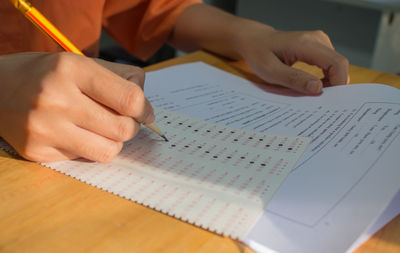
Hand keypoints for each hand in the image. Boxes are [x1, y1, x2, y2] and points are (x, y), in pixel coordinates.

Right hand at [0, 52, 153, 161]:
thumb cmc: (44, 74)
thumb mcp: (79, 62)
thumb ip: (118, 77)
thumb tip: (146, 105)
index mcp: (71, 69)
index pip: (129, 99)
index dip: (145, 109)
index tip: (146, 113)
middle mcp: (56, 99)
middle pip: (122, 129)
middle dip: (132, 127)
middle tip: (125, 121)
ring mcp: (44, 129)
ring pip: (108, 151)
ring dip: (113, 142)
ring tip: (102, 129)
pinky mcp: (36, 151)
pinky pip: (84, 158)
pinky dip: (89, 148)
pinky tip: (75, 134)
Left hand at [238, 25, 348, 93]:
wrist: (256, 40)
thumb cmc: (260, 54)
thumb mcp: (270, 71)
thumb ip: (293, 79)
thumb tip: (317, 89)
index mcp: (305, 43)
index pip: (335, 63)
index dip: (339, 83)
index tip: (330, 100)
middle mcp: (316, 39)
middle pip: (339, 64)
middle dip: (335, 85)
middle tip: (322, 102)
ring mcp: (320, 41)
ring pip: (336, 65)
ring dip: (331, 82)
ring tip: (314, 94)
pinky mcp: (319, 46)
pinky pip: (330, 63)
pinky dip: (326, 77)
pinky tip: (314, 86)